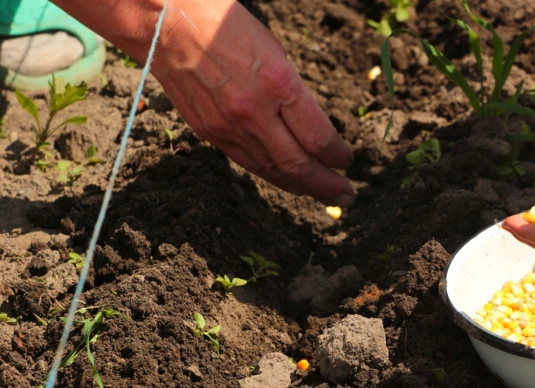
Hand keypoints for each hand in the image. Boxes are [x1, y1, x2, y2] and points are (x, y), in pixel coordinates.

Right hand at [153, 1, 354, 205]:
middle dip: (327, 185)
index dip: (338, 156)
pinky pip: (249, 163)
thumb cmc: (225, 26)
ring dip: (302, 187)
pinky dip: (274, 176)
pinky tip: (288, 181)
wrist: (166, 24)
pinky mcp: (211, 133)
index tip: (348, 160)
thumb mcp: (275, 52)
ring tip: (324, 195)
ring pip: (273, 170)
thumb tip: (316, 130)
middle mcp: (254, 112)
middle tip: (347, 195)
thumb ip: (295, 94)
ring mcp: (229, 126)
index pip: (318, 138)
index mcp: (278, 84)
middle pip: (298, 164)